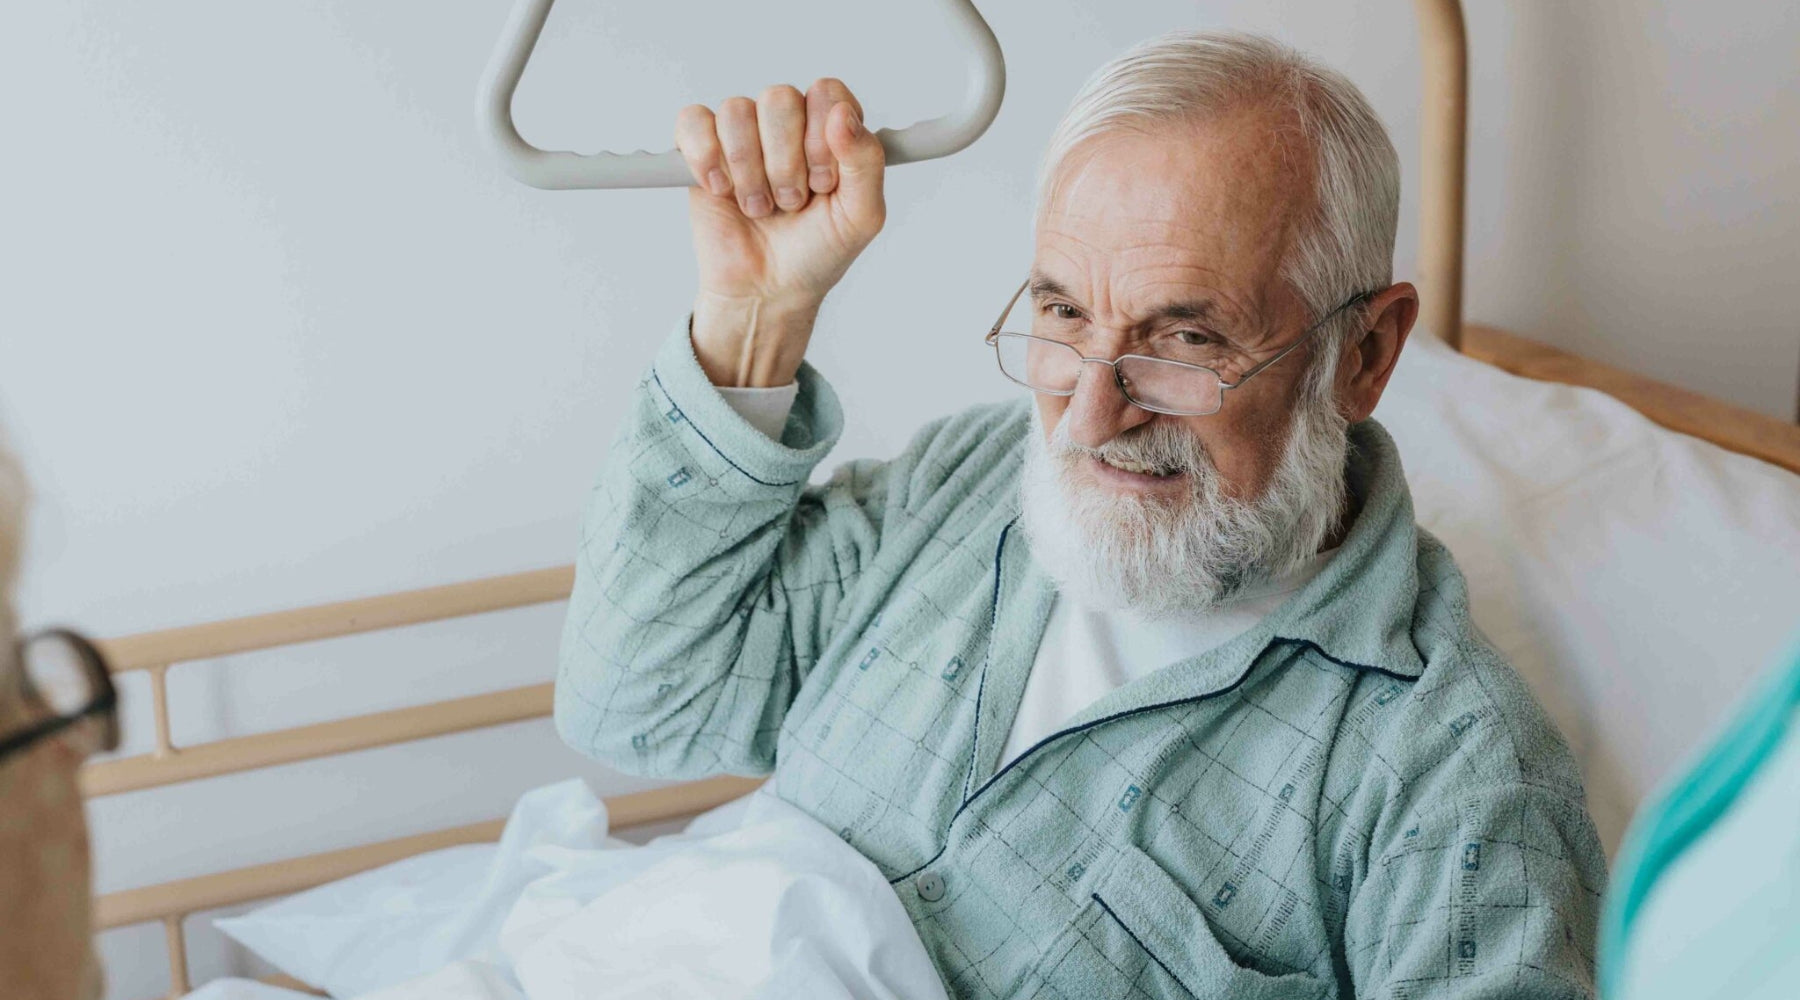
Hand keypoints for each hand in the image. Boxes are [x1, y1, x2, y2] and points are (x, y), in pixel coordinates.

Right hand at [675, 78, 885, 385]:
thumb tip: (843, 114)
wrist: (768, 290)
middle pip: (779, 98)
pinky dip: (707, 160)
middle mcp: (788, 122)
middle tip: (790, 202)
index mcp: (831, 128)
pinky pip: (693, 122)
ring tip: (759, 206)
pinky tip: (722, 190)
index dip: (822, 138)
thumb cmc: (817, 252)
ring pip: (736, 111)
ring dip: (748, 171)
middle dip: (784, 162)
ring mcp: (743, 131)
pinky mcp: (701, 147)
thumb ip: (866, 161)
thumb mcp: (861, 216)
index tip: (823, 184)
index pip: (827, 92)